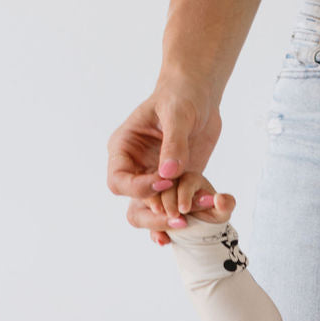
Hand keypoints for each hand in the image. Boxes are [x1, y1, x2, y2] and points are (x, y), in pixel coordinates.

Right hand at [106, 84, 222, 244]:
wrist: (200, 96)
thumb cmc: (181, 96)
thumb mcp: (177, 113)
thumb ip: (173, 142)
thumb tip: (169, 173)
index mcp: (123, 148)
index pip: (119, 180)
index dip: (140, 187)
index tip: (166, 180)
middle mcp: (135, 167)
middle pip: (133, 203)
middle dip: (154, 214)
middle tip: (178, 218)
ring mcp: (155, 178)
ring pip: (153, 211)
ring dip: (170, 219)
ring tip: (188, 224)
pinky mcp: (176, 183)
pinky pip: (175, 206)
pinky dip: (184, 215)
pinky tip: (195, 224)